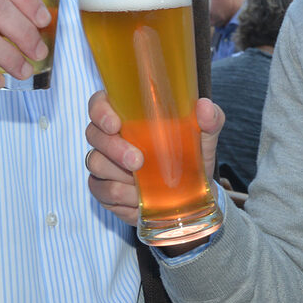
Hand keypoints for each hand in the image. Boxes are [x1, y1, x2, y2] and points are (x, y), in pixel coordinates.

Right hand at [84, 90, 222, 229]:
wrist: (192, 196)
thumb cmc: (192, 157)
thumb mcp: (204, 138)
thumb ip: (209, 119)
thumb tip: (204, 106)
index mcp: (128, 114)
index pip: (99, 103)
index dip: (101, 112)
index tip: (115, 124)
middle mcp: (110, 136)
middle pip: (93, 134)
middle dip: (113, 148)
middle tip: (138, 161)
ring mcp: (103, 162)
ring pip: (95, 162)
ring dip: (118, 176)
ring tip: (141, 186)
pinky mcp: (103, 187)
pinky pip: (99, 190)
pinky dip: (118, 196)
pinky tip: (136, 198)